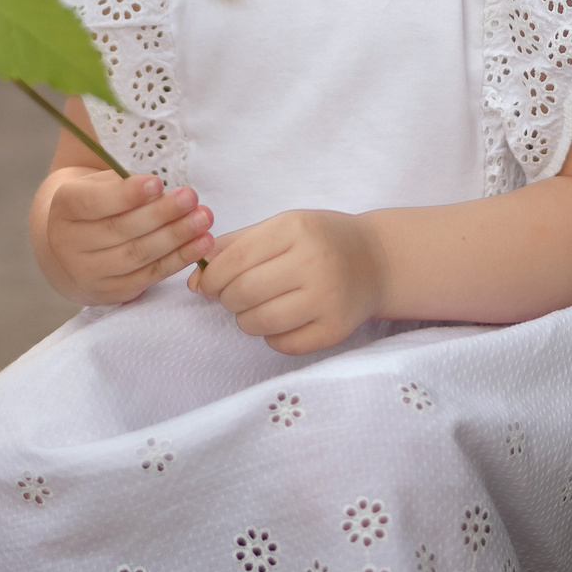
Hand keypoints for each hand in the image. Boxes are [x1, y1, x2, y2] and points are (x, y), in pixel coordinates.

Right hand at [40, 170, 215, 306]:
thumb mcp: (97, 183)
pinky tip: (201, 244)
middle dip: (160, 214)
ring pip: (137, 256)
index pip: (93, 202)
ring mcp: (90, 274)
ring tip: (204, 219)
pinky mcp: (112, 293)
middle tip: (191, 198)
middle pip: (119, 230)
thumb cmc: (96, 204)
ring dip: (176, 238)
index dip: (126, 195)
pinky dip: (178, 260)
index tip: (157, 182)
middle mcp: (69, 244)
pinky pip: (150, 276)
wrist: (70, 249)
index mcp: (64, 207)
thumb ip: (122, 182)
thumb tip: (159, 190)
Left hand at [188, 209, 386, 354]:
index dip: (211, 277)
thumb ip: (234, 247)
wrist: (377, 260)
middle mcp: (313, 263)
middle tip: (231, 296)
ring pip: (259, 322)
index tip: (206, 284)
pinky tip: (280, 321)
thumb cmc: (320, 240)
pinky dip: (271, 337)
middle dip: (226, 299)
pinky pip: (283, 344)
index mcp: (295, 229)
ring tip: (255, 308)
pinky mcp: (335, 329)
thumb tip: (194, 280)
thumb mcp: (281, 226)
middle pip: (243, 293)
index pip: (234, 260)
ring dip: (245, 319)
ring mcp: (327, 299)